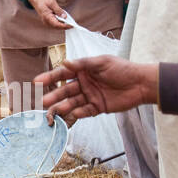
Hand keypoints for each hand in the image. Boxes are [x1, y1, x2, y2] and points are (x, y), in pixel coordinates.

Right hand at [25, 0, 69, 30]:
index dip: (65, 26)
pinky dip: (60, 23)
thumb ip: (58, 10)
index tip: (72, 25)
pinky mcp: (48, 21)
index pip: (57, 24)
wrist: (36, 0)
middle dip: (65, 26)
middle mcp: (46, 21)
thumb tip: (64, 17)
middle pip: (57, 27)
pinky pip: (55, 24)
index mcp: (47, 17)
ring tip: (70, 23)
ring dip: (63, 25)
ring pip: (56, 26)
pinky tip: (65, 20)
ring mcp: (46, 22)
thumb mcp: (52, 3)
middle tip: (73, 25)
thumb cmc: (43, 0)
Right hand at [35, 55, 157, 122]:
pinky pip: (84, 112)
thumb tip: (65, 62)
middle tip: (42, 102)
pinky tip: (70, 115)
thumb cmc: (123, 69)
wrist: (140, 84)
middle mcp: (84, 83)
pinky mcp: (97, 108)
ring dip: (62, 107)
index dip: (50, 78)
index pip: (63, 74)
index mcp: (83, 70)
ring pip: (72, 103)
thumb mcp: (102, 62)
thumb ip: (83, 64)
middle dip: (53, 96)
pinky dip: (77, 114)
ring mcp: (89, 96)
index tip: (37, 82)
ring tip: (52, 112)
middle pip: (65, 91)